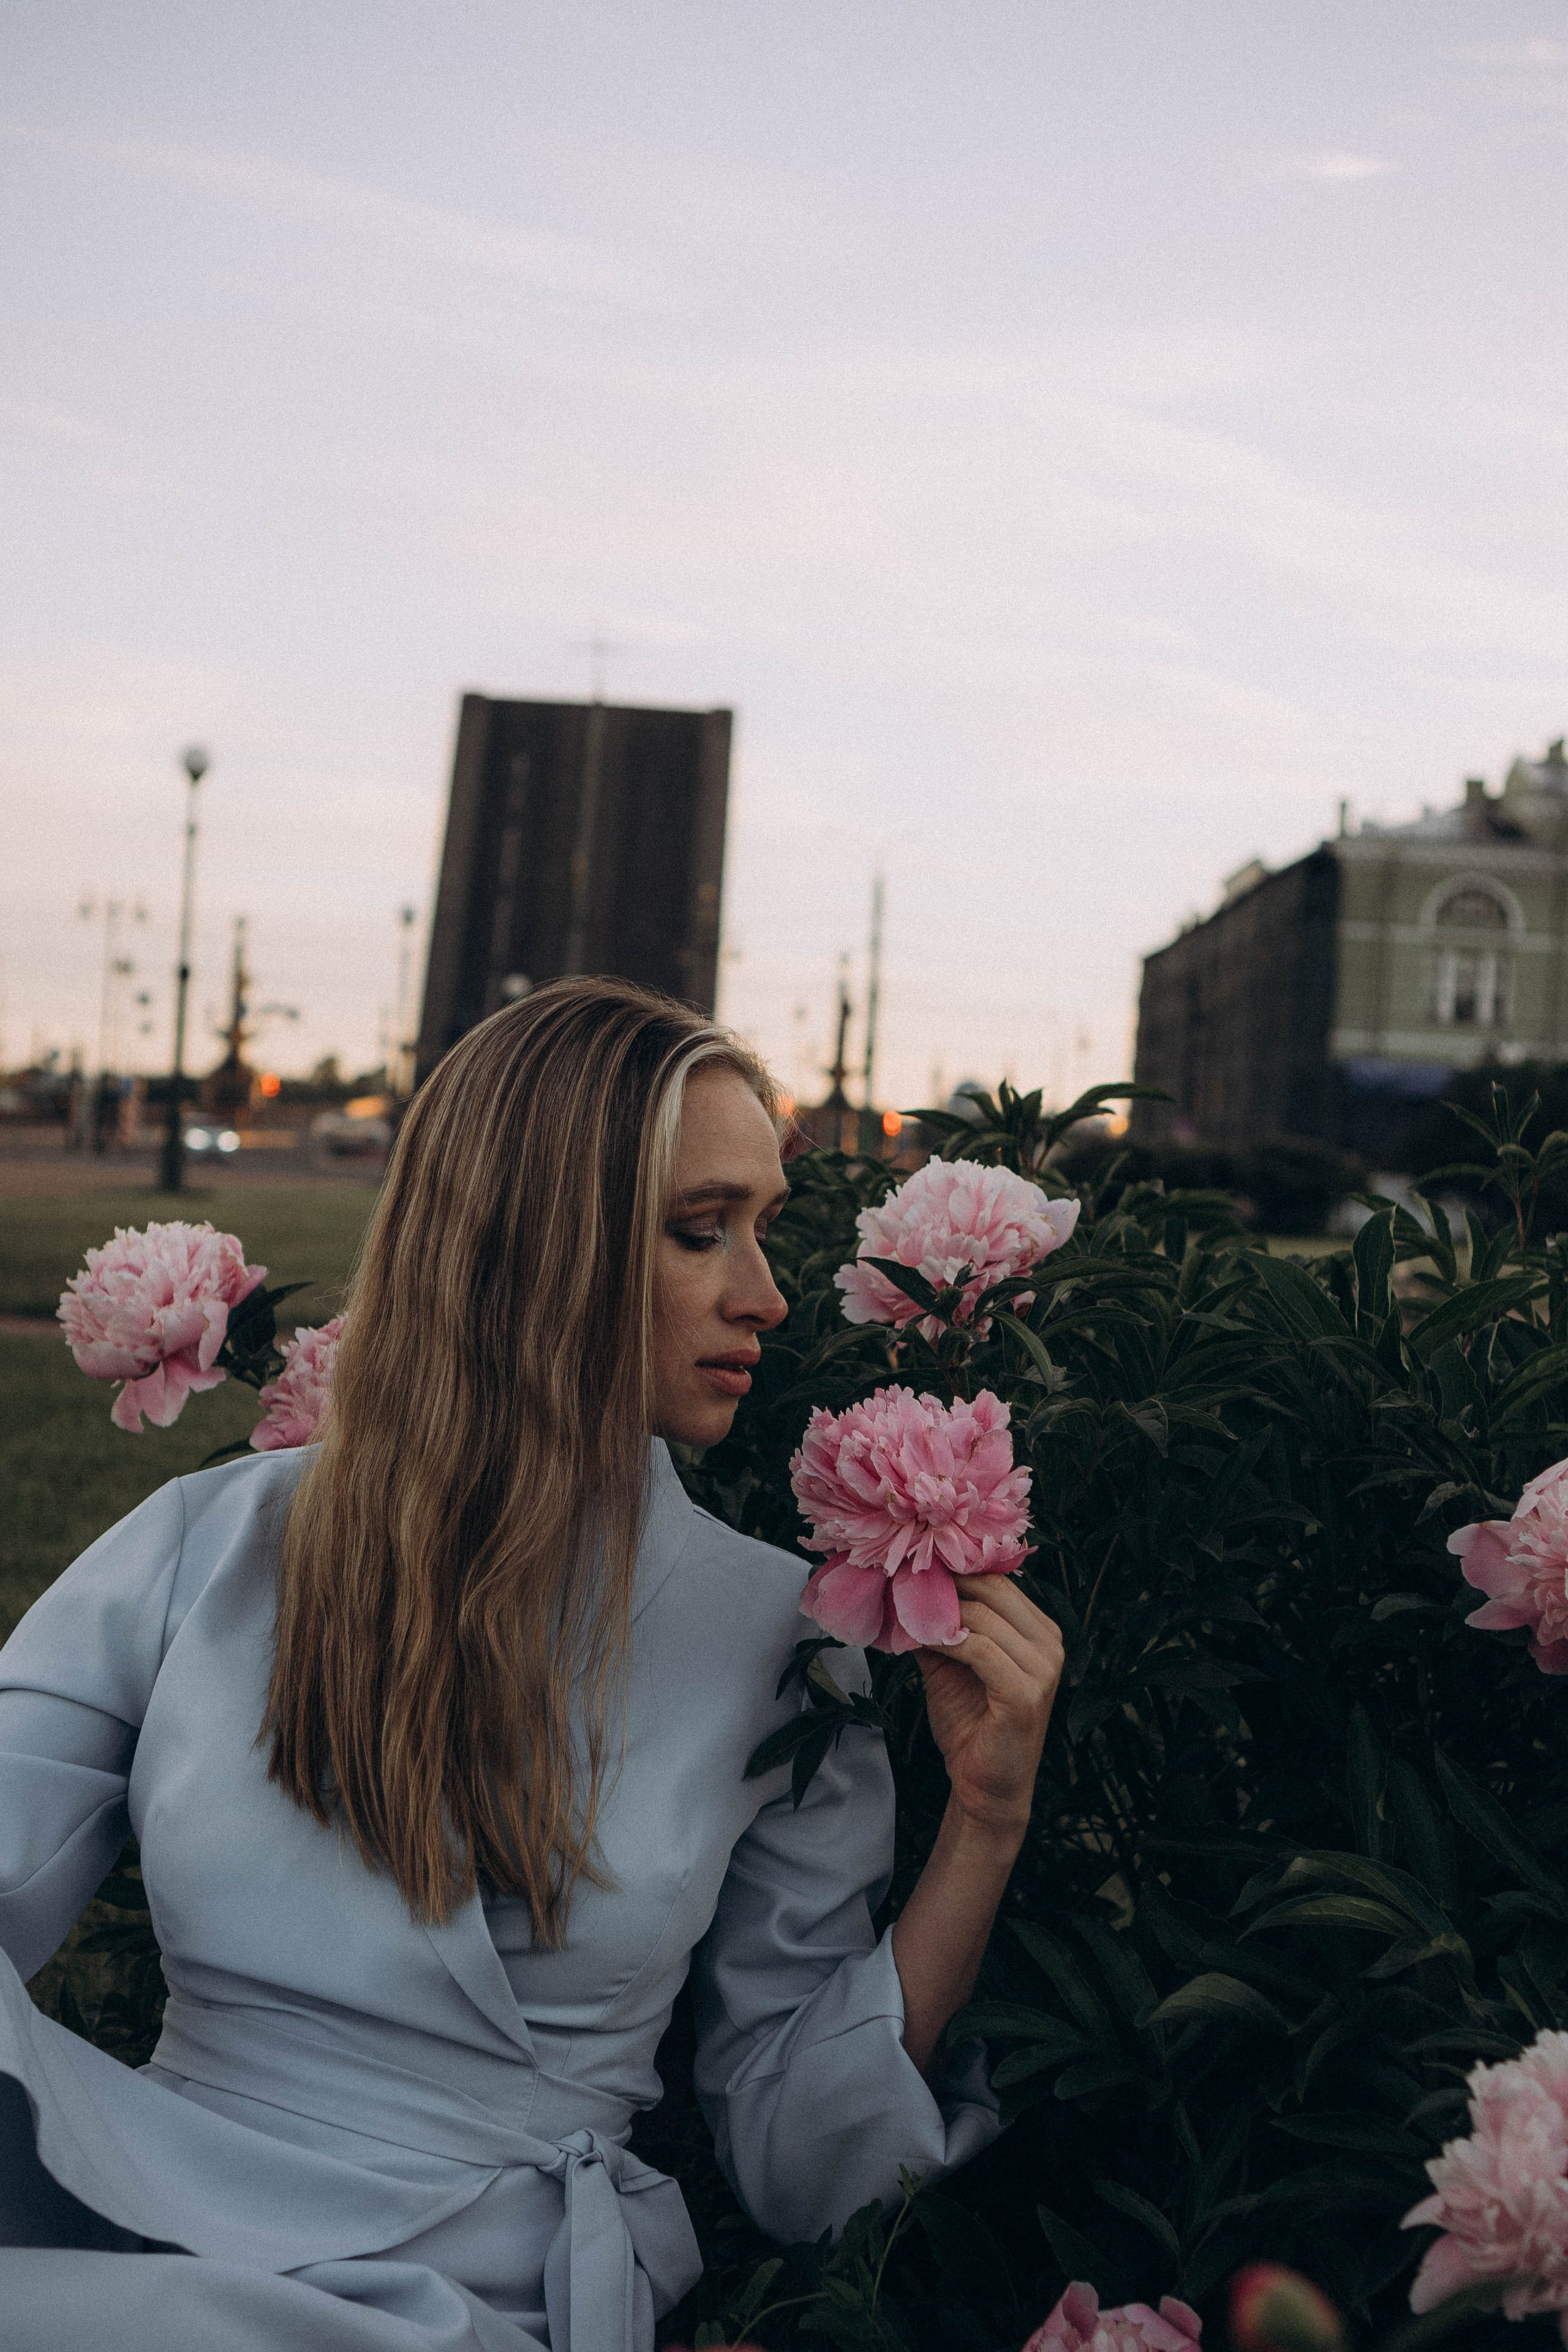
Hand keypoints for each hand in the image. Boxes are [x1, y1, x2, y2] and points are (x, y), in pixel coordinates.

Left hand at [916, 1576, 1063, 1841]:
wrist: (984, 1785)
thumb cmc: (970, 1722)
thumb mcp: (951, 1662)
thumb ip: (940, 1624)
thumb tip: (904, 1585)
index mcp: (1040, 1630)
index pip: (999, 1580)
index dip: (956, 1569)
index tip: (913, 1564)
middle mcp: (1051, 1644)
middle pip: (994, 1590)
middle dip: (945, 1583)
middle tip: (903, 1580)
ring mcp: (1044, 1669)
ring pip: (984, 1617)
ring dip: (937, 1612)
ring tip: (903, 1612)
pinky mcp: (1026, 1694)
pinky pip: (979, 1649)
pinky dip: (945, 1640)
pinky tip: (919, 1640)